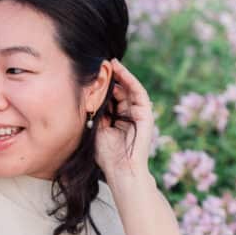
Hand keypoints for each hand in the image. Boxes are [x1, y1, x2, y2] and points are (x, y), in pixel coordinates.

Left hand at [95, 59, 153, 180]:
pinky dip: (130, 81)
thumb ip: (97, 112)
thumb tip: (90, 92)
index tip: (91, 73)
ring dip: (121, 75)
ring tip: (111, 63)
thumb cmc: (107, 156)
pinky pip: (139, 94)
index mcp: (116, 120)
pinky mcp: (146, 115)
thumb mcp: (97, 129)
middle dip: (111, 77)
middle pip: (120, 91)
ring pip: (130, 89)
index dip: (102, 85)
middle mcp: (128, 115)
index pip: (110, 98)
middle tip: (101, 63)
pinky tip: (121, 71)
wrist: (121, 171)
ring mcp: (138, 115)